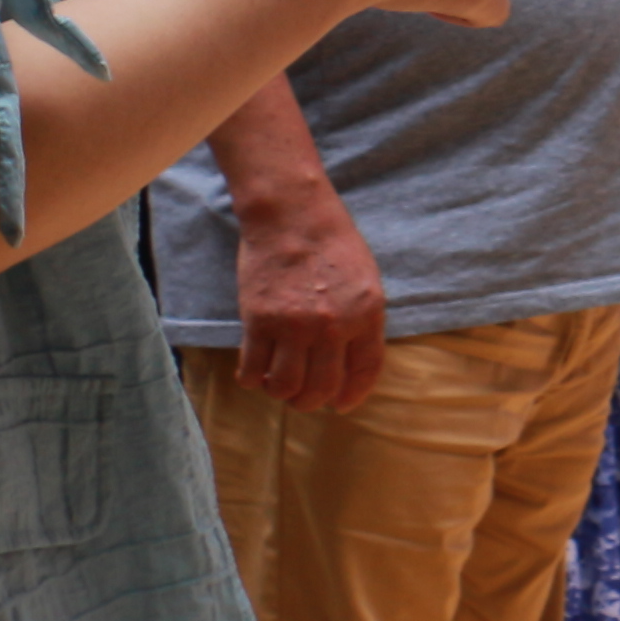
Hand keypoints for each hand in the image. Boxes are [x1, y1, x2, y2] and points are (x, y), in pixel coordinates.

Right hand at [233, 182, 387, 413]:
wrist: (292, 216)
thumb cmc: (332, 242)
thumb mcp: (365, 280)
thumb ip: (362, 319)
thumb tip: (351, 358)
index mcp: (366, 314)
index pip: (365, 370)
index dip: (353, 394)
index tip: (342, 404)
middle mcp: (333, 326)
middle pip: (323, 387)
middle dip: (312, 400)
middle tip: (303, 397)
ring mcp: (294, 326)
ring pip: (286, 386)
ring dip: (281, 393)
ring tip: (277, 385)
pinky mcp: (259, 321)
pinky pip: (253, 368)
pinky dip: (252, 379)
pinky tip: (254, 374)